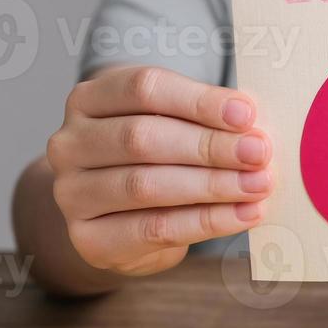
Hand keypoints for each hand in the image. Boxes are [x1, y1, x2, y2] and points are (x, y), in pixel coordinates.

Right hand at [47, 65, 273, 275]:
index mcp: (88, 99)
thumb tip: (253, 124)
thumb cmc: (155, 157)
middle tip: (259, 153)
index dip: (198, 100)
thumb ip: (204, 118)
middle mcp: (69, 143)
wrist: (121, 218)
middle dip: (209, 146)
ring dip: (212, 185)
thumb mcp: (171, 122)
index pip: (144, 88)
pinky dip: (207, 221)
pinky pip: (154, 229)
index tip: (247, 114)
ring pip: (146, 185)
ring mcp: (71, 194)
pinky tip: (243, 215)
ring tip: (258, 185)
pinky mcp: (88, 239)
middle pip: (143, 137)